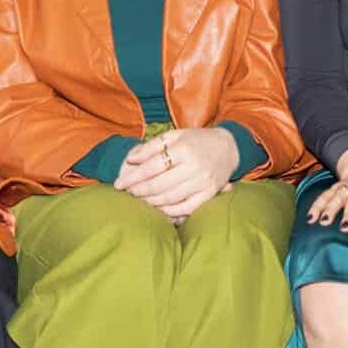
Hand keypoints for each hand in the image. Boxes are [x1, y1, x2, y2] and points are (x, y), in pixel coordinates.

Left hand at [115, 128, 236, 220]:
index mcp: (183, 149)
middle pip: (159, 184)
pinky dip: (170, 211)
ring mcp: (203, 181)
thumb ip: (152, 146)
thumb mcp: (175, 136)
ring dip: (151, 202)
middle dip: (139, 191)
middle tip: (127, 194)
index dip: (132, 177)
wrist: (228, 147)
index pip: (151, 167)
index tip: (118, 184)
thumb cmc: (196, 140)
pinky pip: (186, 208)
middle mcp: (194, 166)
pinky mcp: (210, 193)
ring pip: (170, 198)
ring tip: (139, 201)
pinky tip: (158, 209)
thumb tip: (131, 159)